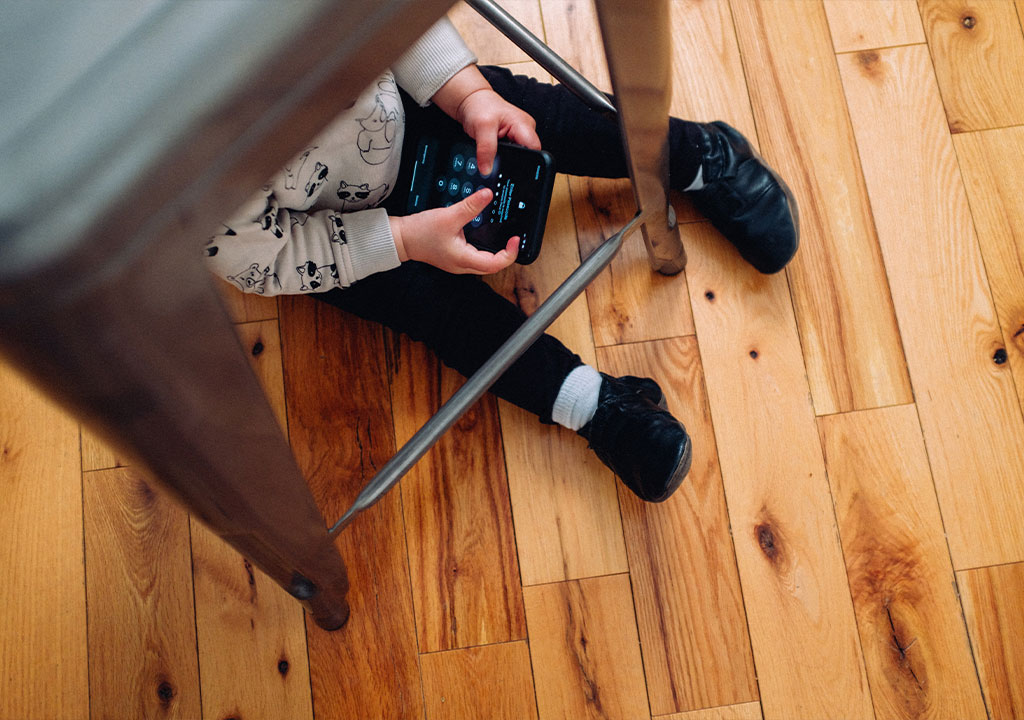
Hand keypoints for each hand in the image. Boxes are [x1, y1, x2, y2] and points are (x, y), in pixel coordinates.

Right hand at [390, 188, 518, 273]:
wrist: (401, 238)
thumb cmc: (420, 232)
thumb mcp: (448, 216)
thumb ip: (470, 206)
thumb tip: (487, 195)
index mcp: (463, 259)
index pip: (495, 264)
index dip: (509, 253)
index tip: (515, 239)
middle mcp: (462, 265)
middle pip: (493, 265)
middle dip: (506, 253)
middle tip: (513, 238)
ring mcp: (458, 263)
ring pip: (485, 262)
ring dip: (496, 252)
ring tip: (505, 237)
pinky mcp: (455, 256)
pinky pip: (476, 256)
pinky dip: (485, 248)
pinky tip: (487, 235)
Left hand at [456, 88, 540, 174]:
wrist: (472, 102)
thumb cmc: (480, 107)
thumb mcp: (482, 127)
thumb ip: (486, 150)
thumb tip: (487, 170)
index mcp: (525, 125)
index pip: (535, 150)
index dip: (525, 162)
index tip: (510, 166)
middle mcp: (525, 130)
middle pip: (527, 156)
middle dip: (513, 162)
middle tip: (498, 157)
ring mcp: (519, 136)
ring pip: (518, 157)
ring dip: (506, 159)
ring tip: (494, 150)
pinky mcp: (511, 140)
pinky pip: (511, 154)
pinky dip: (502, 156)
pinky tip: (494, 152)